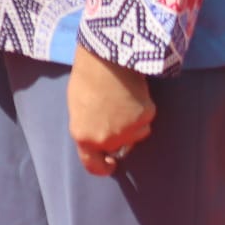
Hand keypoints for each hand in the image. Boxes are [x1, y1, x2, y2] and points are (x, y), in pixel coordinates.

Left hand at [67, 46, 154, 176]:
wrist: (104, 58)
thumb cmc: (85, 79)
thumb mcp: (78, 109)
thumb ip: (88, 129)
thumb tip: (100, 139)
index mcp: (84, 137)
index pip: (93, 166)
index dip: (103, 167)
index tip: (110, 163)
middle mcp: (107, 140)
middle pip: (119, 147)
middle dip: (119, 136)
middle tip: (114, 112)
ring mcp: (129, 130)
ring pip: (136, 134)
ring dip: (132, 122)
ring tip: (121, 98)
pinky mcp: (146, 117)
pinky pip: (146, 118)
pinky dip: (142, 108)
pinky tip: (132, 92)